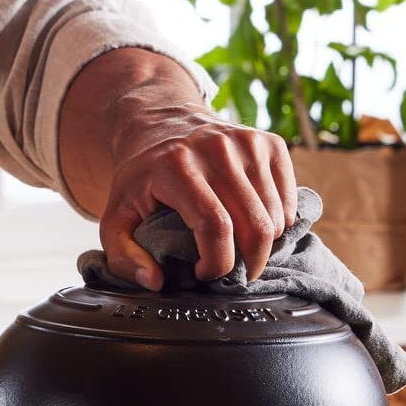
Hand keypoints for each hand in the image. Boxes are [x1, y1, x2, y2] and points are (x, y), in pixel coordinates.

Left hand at [59, 50, 296, 288]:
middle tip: (236, 275)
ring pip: (276, 216)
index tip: (205, 274)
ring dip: (264, 245)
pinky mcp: (270, 142)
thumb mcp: (115, 216)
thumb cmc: (142, 179)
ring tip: (242, 248)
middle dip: (250, 264)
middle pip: (254, 225)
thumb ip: (122, 256)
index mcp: (177, 167)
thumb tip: (154, 282)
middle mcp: (216, 149)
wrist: (162, 123)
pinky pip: (289, 198)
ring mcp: (247, 142)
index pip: (215, 227)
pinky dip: (280, 222)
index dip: (217, 262)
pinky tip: (257, 224)